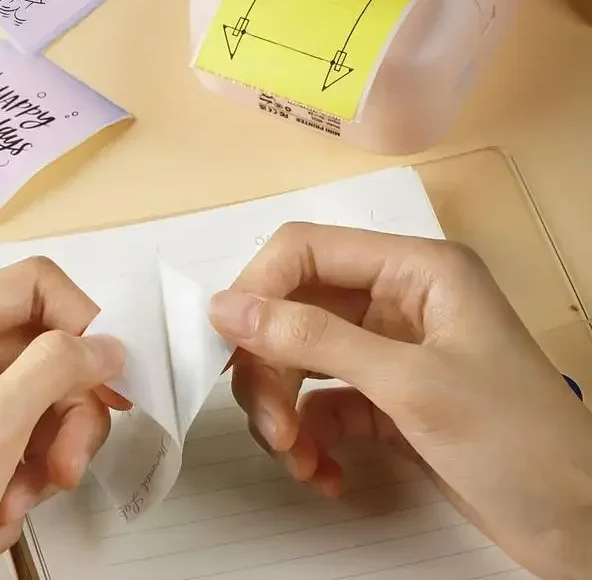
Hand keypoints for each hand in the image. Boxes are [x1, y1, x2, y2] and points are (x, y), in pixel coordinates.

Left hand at [0, 258, 124, 579]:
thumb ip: (54, 372)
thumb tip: (105, 344)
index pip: (30, 286)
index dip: (79, 321)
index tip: (106, 372)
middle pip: (37, 349)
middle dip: (64, 408)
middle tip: (71, 461)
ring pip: (32, 392)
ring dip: (47, 445)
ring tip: (26, 495)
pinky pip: (12, 426)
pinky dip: (23, 465)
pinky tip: (2, 506)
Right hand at [210, 224, 591, 579]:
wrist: (584, 529)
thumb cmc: (517, 441)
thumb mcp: (410, 384)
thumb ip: (312, 340)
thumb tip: (225, 308)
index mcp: (413, 269)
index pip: (307, 251)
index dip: (259, 290)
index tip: (227, 346)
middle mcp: (396, 300)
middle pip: (296, 311)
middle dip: (272, 370)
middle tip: (270, 428)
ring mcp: (389, 350)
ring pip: (302, 360)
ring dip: (285, 410)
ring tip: (298, 460)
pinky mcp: (385, 398)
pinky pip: (323, 404)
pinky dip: (312, 438)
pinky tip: (325, 473)